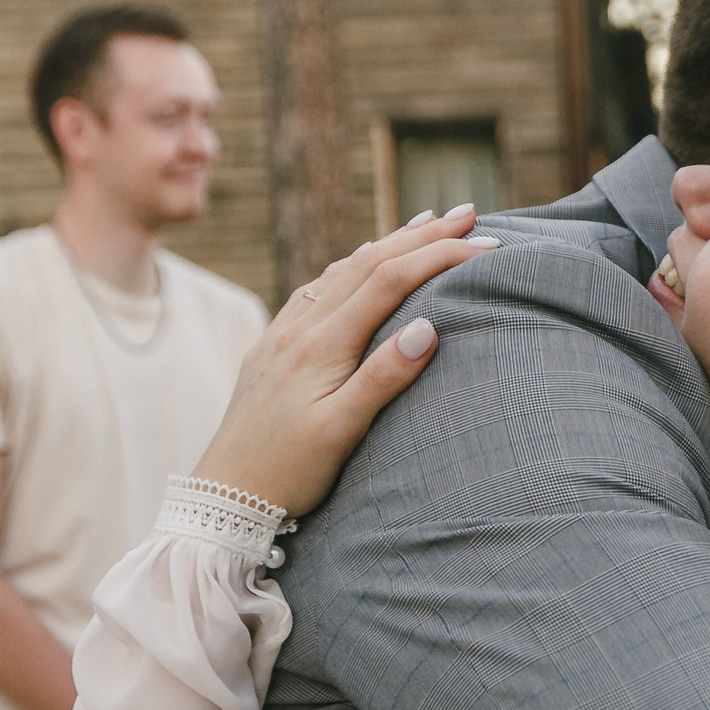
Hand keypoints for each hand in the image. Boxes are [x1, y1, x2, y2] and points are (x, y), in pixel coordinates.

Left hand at [192, 209, 496, 513]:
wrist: (224, 495)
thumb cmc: (288, 473)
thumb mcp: (340, 432)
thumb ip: (383, 378)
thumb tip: (428, 326)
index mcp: (322, 345)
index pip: (390, 281)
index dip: (439, 256)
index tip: (484, 245)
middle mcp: (300, 327)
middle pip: (368, 262)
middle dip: (420, 235)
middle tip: (467, 214)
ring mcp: (283, 334)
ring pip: (341, 269)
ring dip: (388, 241)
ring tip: (425, 223)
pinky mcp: (273, 347)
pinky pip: (317, 287)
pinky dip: (352, 264)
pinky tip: (360, 261)